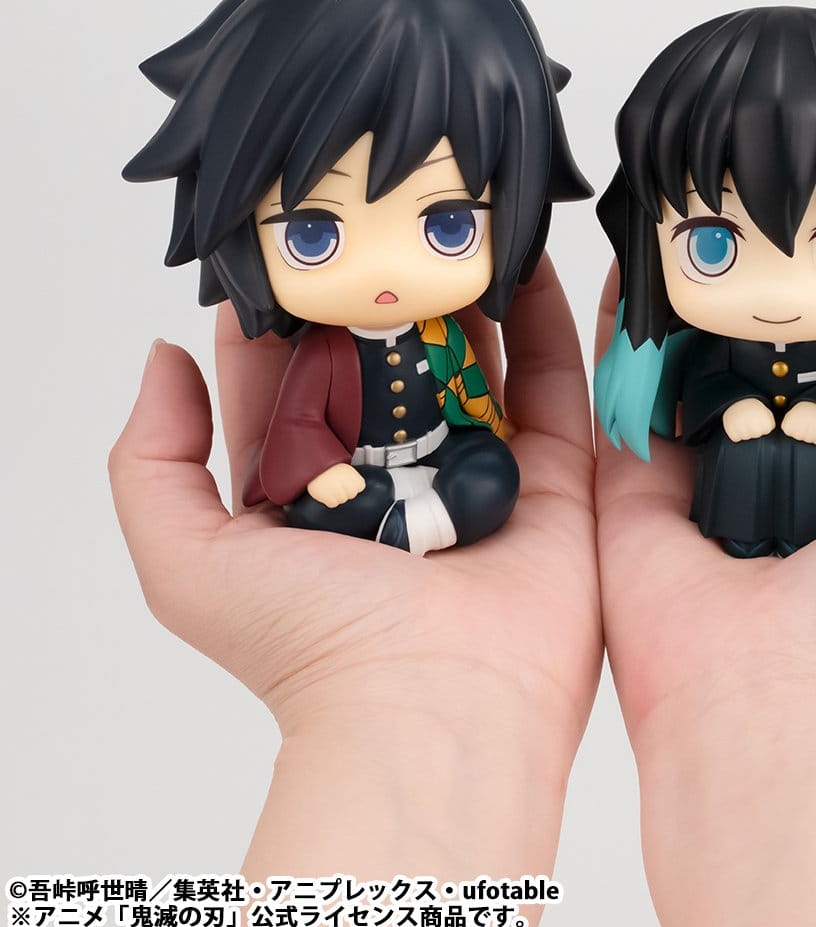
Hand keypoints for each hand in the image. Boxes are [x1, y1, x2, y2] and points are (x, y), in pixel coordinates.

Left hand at [110, 259, 600, 892]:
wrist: (439, 707)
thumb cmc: (313, 647)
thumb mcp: (189, 560)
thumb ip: (152, 458)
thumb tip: (165, 358)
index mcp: (313, 488)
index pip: (291, 380)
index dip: (286, 317)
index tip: (290, 248)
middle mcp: (396, 473)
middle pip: (386, 359)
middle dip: (380, 290)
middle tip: (378, 219)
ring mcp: (477, 467)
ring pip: (472, 357)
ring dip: (462, 291)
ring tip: (452, 225)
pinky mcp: (553, 473)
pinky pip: (551, 379)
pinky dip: (544, 317)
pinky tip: (525, 258)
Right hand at [306, 463, 364, 507]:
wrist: (312, 466)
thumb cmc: (328, 467)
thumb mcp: (344, 468)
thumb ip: (353, 478)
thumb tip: (359, 488)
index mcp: (350, 473)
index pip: (361, 486)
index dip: (355, 486)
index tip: (349, 483)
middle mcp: (344, 481)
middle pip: (352, 494)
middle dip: (347, 492)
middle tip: (339, 487)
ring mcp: (335, 489)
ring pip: (342, 500)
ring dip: (338, 496)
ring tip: (332, 488)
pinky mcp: (325, 496)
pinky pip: (333, 504)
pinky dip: (330, 501)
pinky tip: (327, 493)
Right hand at [596, 271, 815, 926]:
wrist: (767, 709)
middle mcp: (805, 463)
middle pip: (804, 350)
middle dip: (801, 285)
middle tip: (792, 211)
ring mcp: (721, 463)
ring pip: (717, 356)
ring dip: (716, 295)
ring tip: (713, 220)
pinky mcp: (644, 472)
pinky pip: (635, 384)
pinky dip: (630, 327)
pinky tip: (637, 263)